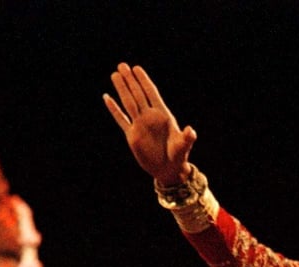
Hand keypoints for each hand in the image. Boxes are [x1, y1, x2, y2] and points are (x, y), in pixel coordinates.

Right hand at [103, 63, 195, 184]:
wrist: (169, 169)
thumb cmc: (179, 156)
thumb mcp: (183, 146)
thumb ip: (187, 138)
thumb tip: (191, 131)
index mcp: (162, 115)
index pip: (151, 94)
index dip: (144, 81)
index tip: (136, 68)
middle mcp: (150, 117)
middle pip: (138, 94)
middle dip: (130, 80)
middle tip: (122, 65)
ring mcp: (140, 125)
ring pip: (128, 103)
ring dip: (121, 89)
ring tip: (115, 74)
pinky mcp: (132, 135)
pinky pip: (121, 119)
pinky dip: (114, 109)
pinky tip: (107, 98)